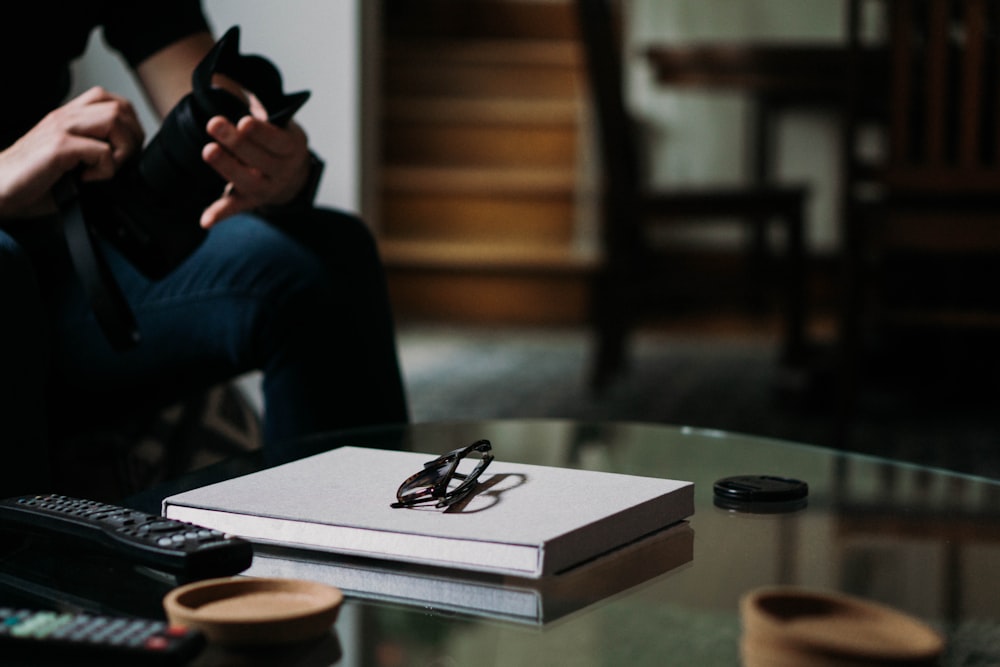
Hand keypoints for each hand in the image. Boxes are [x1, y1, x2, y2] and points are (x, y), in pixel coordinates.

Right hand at [0, 86, 143, 217]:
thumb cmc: (30, 180)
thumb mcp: (69, 162)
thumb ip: (93, 154)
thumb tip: (127, 167)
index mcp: (68, 117)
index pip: (112, 100)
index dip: (130, 124)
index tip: (126, 152)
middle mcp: (65, 117)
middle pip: (119, 107)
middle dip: (133, 137)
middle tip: (123, 161)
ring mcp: (61, 129)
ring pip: (114, 120)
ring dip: (123, 149)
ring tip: (108, 169)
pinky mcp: (58, 146)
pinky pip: (102, 151)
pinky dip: (105, 170)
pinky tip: (87, 179)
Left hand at [199, 95, 310, 227]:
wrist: (292, 173)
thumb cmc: (277, 139)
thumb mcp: (279, 121)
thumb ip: (260, 108)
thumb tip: (228, 84)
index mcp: (292, 147)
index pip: (278, 141)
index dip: (261, 133)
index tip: (243, 121)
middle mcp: (283, 171)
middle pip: (260, 159)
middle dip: (236, 142)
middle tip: (214, 123)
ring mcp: (267, 189)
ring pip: (248, 181)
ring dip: (227, 167)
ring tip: (208, 150)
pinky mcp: (250, 201)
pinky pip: (236, 208)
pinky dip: (220, 214)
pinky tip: (205, 220)